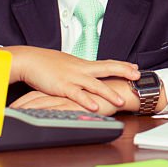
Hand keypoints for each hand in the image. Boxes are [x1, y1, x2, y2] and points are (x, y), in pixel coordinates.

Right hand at [1, 46, 139, 111]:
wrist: (29, 59)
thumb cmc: (45, 63)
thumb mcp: (66, 65)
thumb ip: (77, 70)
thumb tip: (86, 74)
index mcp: (82, 64)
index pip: (106, 63)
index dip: (121, 65)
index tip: (135, 67)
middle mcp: (81, 69)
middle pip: (107, 68)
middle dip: (123, 72)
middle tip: (138, 75)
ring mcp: (73, 77)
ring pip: (95, 85)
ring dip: (109, 93)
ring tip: (121, 100)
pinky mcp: (62, 86)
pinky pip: (77, 94)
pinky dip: (86, 100)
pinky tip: (95, 106)